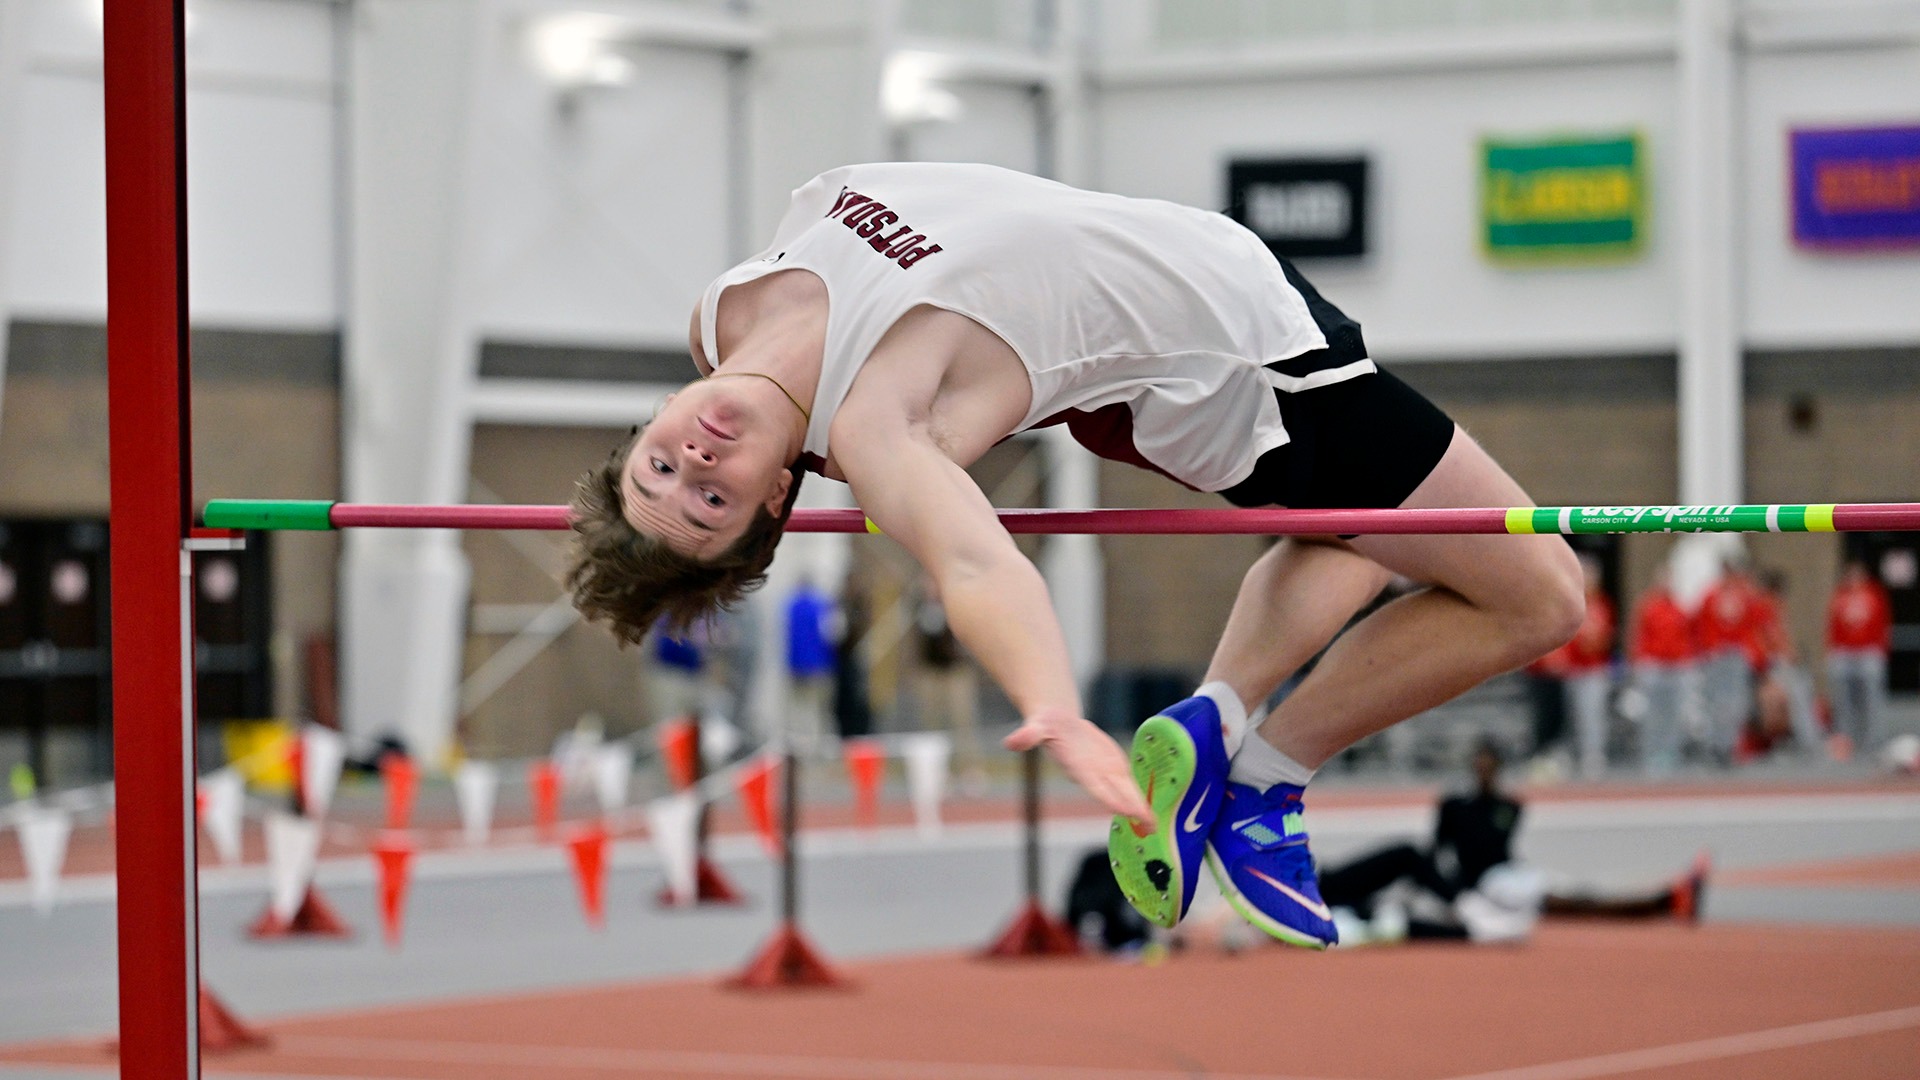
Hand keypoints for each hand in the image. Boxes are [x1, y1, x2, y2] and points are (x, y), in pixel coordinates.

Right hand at [1004, 708, 1153, 830]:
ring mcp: (1103, 772)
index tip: (1122, 808)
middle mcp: (1091, 774)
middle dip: (1129, 808)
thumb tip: (1011, 741)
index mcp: (1076, 766)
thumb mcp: (1036, 724)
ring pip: (1124, 792)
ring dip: (1139, 808)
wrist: (1057, 722)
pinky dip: (1139, 798)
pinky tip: (1151, 812)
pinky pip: (1128, 784)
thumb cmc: (1045, 723)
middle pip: (1113, 793)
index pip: (1093, 783)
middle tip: (1147, 825)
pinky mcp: (1113, 767)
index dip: (1107, 795)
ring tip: (1154, 825)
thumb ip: (1028, 735)